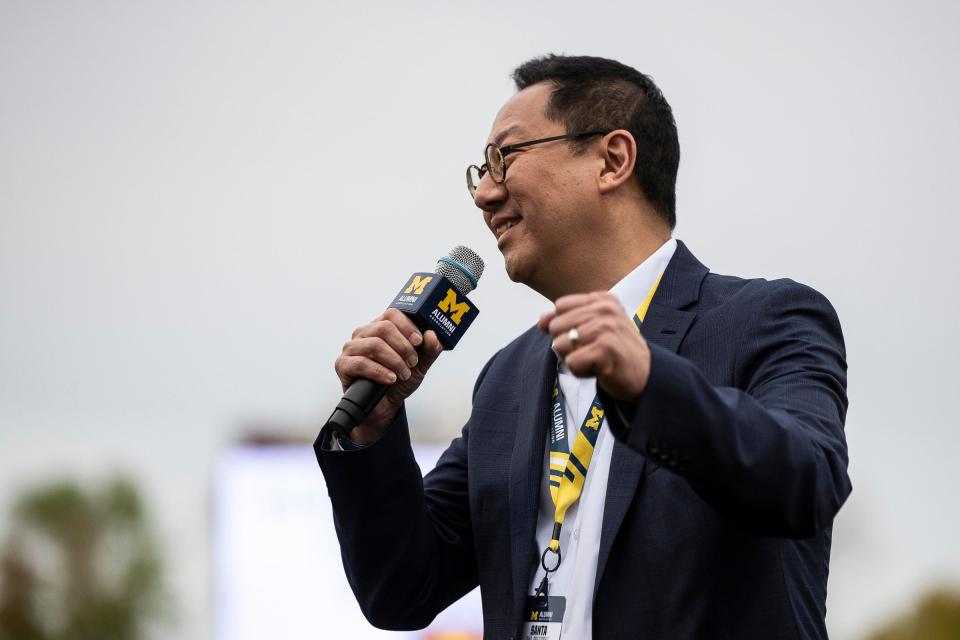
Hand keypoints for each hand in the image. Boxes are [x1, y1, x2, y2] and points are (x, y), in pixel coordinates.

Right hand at [335, 308, 443, 443]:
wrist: (385, 406)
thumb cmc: (399, 380)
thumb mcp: (420, 365)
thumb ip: (429, 350)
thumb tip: (432, 335)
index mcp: (380, 327)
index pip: (392, 314)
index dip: (408, 326)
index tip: (418, 341)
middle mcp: (363, 334)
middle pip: (384, 327)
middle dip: (403, 346)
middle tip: (412, 362)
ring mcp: (351, 348)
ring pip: (374, 344)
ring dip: (394, 360)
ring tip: (403, 374)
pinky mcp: (342, 365)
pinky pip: (360, 363)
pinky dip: (379, 371)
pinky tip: (390, 379)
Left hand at [538, 292, 651, 400]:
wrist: (645, 375)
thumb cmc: (616, 351)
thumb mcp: (592, 328)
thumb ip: (565, 320)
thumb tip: (541, 320)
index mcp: (602, 299)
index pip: (560, 307)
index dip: (564, 326)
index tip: (586, 336)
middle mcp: (605, 309)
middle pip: (556, 326)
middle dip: (566, 345)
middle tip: (591, 352)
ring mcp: (606, 328)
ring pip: (559, 345)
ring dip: (574, 360)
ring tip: (595, 360)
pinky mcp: (606, 348)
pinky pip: (571, 363)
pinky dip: (581, 372)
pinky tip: (599, 369)